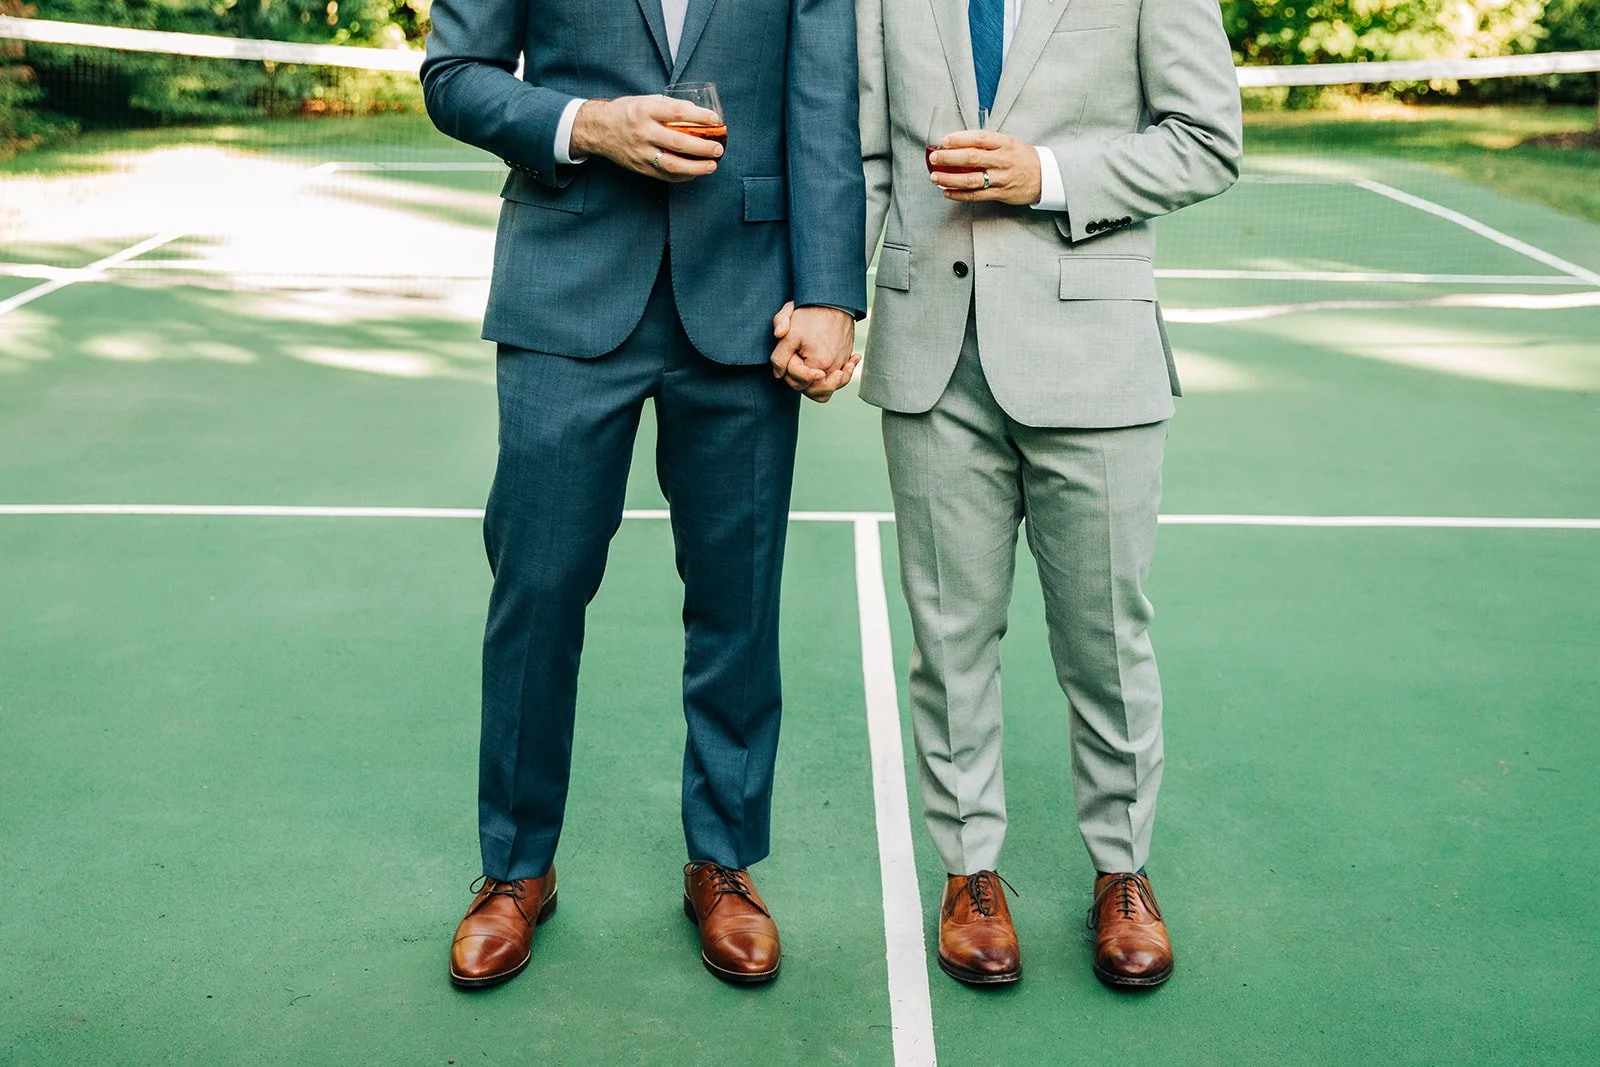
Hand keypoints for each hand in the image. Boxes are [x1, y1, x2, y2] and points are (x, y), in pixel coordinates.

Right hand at [571, 96, 723, 182]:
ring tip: (712, 165)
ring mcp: (641, 152)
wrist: (598, 129)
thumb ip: (669, 107)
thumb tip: (697, 113)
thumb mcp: (645, 101)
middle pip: (678, 142)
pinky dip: (683, 176)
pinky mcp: (639, 167)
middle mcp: (643, 132)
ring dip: (695, 167)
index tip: (715, 120)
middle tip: (718, 148)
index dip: (699, 117)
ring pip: (672, 164)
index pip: (677, 113)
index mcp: (645, 110)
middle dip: (702, 147)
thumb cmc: (626, 112)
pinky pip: (664, 175)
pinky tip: (695, 172)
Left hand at [770, 302, 858, 402]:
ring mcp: (841, 364)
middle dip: (800, 378)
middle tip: (796, 361)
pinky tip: (836, 369)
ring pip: (828, 388)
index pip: (797, 382)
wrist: (832, 299)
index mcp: (818, 364)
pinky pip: (841, 377)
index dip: (787, 370)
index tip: (790, 354)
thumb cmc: (810, 313)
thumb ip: (779, 356)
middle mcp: (833, 368)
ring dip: (819, 385)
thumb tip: (778, 373)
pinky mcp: (846, 358)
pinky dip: (838, 377)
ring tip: (814, 375)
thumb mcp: (788, 333)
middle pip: (812, 390)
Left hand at [927, 130, 1041, 205]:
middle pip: (971, 158)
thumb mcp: (1009, 143)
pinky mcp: (1000, 194)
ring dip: (949, 179)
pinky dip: (959, 194)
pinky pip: (976, 196)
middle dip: (949, 158)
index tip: (944, 141)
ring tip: (934, 177)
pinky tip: (947, 192)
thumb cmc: (1022, 157)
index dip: (959, 139)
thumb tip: (958, 143)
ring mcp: (1002, 178)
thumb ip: (987, 143)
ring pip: (971, 180)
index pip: (979, 138)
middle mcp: (1003, 160)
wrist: (1045, 176)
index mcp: (1005, 143)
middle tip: (934, 158)